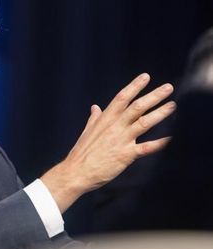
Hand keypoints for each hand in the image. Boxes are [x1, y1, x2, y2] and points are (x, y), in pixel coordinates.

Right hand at [41, 73, 175, 212]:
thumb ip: (94, 119)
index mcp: (105, 119)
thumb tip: (95, 107)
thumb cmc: (81, 153)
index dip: (134, 86)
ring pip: (144, 122)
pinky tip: (172, 138)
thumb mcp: (87, 132)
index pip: (122, 98)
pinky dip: (160, 143)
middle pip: (137, 107)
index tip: (145, 77)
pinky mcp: (126, 155)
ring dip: (160, 113)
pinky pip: (146, 147)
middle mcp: (114, 127)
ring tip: (172, 105)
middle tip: (168, 87)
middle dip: (154, 96)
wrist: (76, 172)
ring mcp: (121, 140)